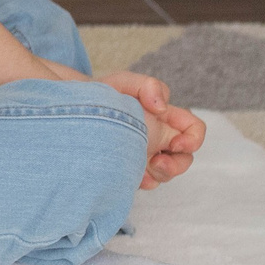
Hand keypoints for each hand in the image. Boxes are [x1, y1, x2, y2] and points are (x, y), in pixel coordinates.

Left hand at [100, 69, 204, 187]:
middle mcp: (158, 139)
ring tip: (143, 169)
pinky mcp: (129, 169)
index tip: (176, 143)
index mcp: (164, 118)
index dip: (193, 138)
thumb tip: (162, 107)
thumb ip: (147, 85)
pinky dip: (143, 182)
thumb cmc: (100, 94)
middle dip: (177, 165)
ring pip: (165, 173)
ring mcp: (144, 156)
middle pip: (184, 158)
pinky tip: (133, 177)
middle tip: (157, 163)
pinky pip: (145, 182)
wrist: (71, 109)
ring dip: (160, 175)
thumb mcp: (123, 82)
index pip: (193, 128)